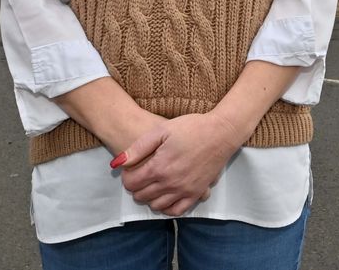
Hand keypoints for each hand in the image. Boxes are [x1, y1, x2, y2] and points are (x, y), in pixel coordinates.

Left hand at [112, 112, 241, 216]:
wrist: (221, 133)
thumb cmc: (191, 127)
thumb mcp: (161, 130)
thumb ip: (138, 148)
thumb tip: (117, 163)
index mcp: (158, 167)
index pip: (131, 183)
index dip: (127, 176)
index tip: (131, 168)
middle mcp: (170, 183)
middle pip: (141, 196)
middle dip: (136, 186)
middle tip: (141, 174)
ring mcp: (184, 191)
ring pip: (156, 205)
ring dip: (150, 197)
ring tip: (153, 183)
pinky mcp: (196, 194)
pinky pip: (176, 210)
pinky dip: (167, 207)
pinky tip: (166, 196)